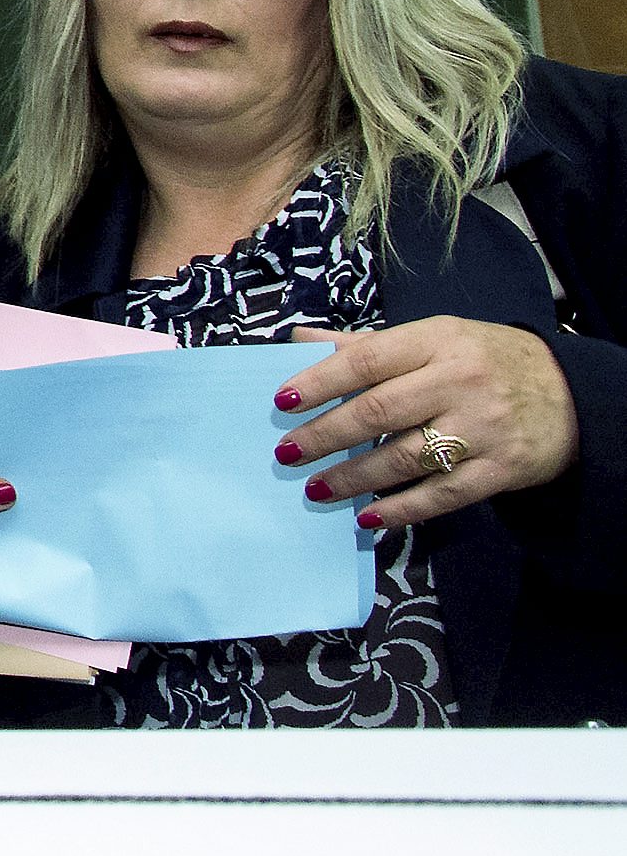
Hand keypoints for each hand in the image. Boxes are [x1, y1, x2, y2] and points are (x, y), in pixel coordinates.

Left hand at [278, 318, 577, 529]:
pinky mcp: (502, 469)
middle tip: (287, 453)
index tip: (282, 401)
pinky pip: (443, 494)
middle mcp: (460, 382)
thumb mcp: (435, 338)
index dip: (321, 381)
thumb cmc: (485, 361)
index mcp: (438, 341)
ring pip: (406, 457)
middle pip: (380, 411)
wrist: (573, 395)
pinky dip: (402, 509)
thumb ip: (369, 345)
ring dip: (355, 477)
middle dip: (326, 435)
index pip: (367, 360)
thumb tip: (300, 340)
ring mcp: (483, 428)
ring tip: (317, 487)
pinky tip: (368, 517)